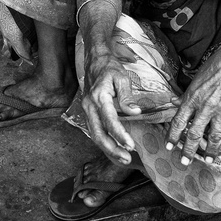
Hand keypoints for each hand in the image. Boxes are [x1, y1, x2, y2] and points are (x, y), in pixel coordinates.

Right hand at [81, 43, 139, 164]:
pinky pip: (94, 131)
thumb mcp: (122, 78)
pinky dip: (104, 142)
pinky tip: (114, 149)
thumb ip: (127, 97)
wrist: (95, 61)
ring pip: (94, 135)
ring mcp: (86, 110)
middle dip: (112, 149)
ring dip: (108, 149)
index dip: (120, 134)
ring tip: (123, 158)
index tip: (131, 145)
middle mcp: (89, 105)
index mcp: (99, 96)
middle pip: (98, 133)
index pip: (109, 120)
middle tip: (126, 158)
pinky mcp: (88, 112)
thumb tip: (134, 113)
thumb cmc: (109, 68)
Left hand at [167, 36, 220, 163]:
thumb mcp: (195, 80)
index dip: (173, 136)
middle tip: (185, 162)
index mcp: (192, 98)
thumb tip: (174, 102)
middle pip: (194, 134)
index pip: (179, 121)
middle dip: (188, 150)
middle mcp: (205, 107)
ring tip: (207, 159)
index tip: (169, 146)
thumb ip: (185, 95)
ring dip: (210, 151)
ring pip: (214, 137)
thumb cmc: (215, 67)